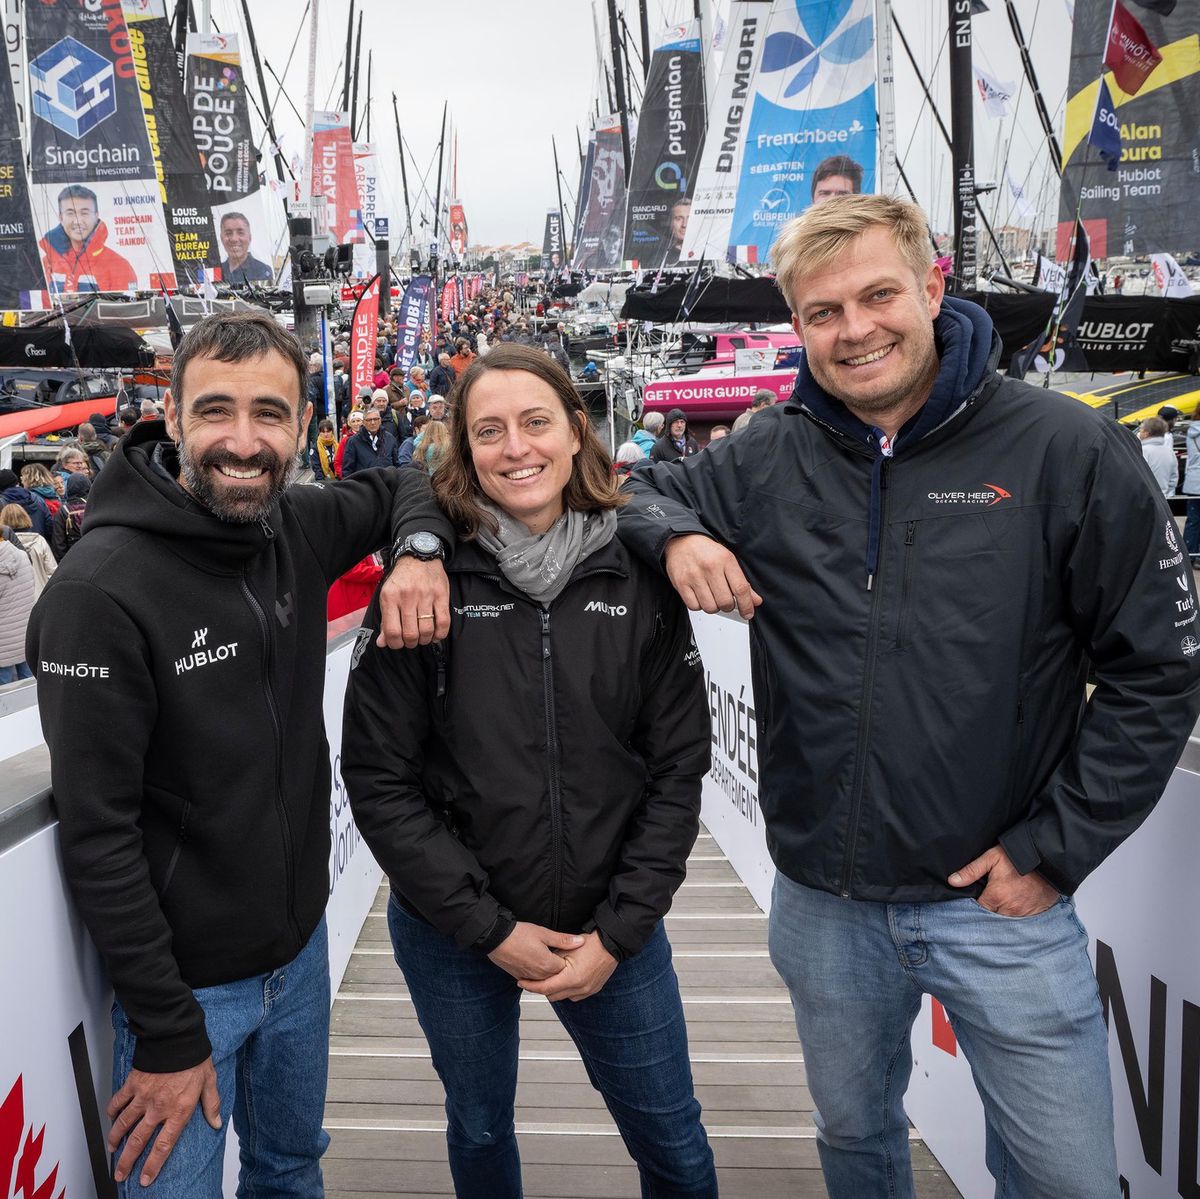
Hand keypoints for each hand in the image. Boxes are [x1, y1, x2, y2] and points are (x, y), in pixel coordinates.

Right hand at [107, 1058, 220, 1185]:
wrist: (177, 1037)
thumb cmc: (195, 1058)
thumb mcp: (209, 1081)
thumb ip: (212, 1104)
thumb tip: (216, 1123)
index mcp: (178, 1110)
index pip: (163, 1146)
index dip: (153, 1166)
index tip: (145, 1179)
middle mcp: (158, 1107)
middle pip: (138, 1142)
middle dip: (127, 1162)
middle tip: (120, 1175)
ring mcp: (143, 1096)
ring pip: (123, 1124)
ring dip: (115, 1140)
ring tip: (112, 1151)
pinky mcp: (133, 1084)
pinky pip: (118, 1102)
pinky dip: (112, 1112)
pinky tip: (110, 1119)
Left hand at [375, 555, 449, 648]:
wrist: (419, 556)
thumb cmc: (402, 579)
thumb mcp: (388, 595)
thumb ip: (385, 620)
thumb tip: (382, 643)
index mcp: (390, 598)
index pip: (392, 630)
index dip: (395, 644)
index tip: (398, 644)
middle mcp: (407, 597)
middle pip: (410, 633)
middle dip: (411, 643)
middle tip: (411, 641)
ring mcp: (426, 596)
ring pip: (426, 630)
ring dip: (425, 640)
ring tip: (423, 638)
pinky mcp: (441, 595)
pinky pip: (443, 622)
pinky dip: (440, 634)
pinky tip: (436, 635)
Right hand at [488, 922, 582, 981]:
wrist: (496, 938)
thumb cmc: (518, 934)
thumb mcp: (544, 933)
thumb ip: (563, 940)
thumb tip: (580, 942)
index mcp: (548, 965)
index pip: (566, 969)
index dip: (568, 960)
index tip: (568, 953)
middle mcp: (539, 975)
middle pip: (556, 977)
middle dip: (560, 968)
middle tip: (558, 955)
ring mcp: (528, 978)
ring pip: (545, 980)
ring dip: (548, 973)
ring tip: (547, 958)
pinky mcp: (519, 977)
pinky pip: (533, 980)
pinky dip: (537, 974)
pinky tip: (535, 962)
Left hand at [518, 932, 616, 1001]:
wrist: (612, 944)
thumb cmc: (592, 943)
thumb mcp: (567, 949)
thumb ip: (552, 961)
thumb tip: (539, 966)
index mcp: (571, 978)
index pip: (545, 988)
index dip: (531, 985)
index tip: (521, 982)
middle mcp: (579, 988)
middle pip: (552, 995)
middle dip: (542, 988)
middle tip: (533, 979)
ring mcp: (587, 991)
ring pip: (563, 997)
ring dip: (555, 990)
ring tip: (549, 978)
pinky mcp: (593, 990)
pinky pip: (574, 996)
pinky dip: (567, 990)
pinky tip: (564, 980)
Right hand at [664, 534, 761, 618]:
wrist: (682, 541)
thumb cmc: (706, 552)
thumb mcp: (728, 561)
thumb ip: (742, 583)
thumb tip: (755, 601)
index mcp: (725, 560)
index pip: (740, 589)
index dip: (746, 605)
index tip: (748, 613)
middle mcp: (710, 567)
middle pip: (725, 602)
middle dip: (728, 606)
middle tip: (726, 601)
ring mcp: (694, 576)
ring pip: (710, 607)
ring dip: (713, 607)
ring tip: (712, 597)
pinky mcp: (681, 583)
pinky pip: (694, 606)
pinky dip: (699, 606)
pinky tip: (700, 596)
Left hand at [948, 845, 1059, 916]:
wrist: (1047, 859)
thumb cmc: (1017, 856)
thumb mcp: (991, 858)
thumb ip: (971, 871)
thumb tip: (952, 881)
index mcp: (996, 896)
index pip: (978, 910)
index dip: (975, 904)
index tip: (975, 898)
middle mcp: (1009, 909)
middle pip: (992, 917)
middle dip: (988, 911)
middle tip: (988, 900)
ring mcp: (1024, 913)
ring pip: (1006, 920)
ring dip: (1002, 914)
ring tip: (1001, 904)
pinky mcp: (1036, 914)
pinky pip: (1021, 921)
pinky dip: (1016, 916)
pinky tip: (1014, 907)